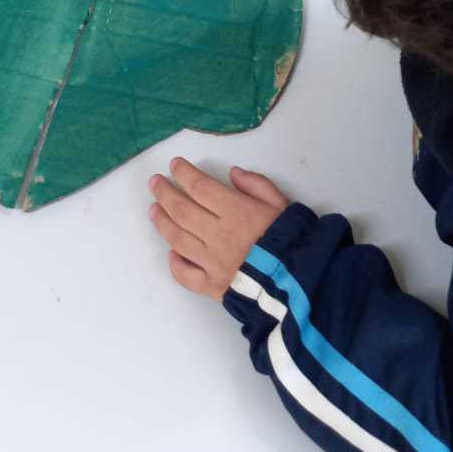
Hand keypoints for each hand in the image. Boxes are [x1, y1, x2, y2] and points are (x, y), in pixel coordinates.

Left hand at [148, 157, 288, 299]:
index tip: (174, 165)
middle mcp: (217, 234)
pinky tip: (171, 254)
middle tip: (154, 183)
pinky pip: (186, 276)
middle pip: (182, 210)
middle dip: (165, 193)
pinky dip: (175, 264)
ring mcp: (212, 262)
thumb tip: (233, 173)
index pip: (200, 187)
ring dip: (162, 222)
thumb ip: (257, 185)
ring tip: (153, 209)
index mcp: (235, 211)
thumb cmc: (291, 239)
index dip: (184, 174)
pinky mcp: (212, 286)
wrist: (299, 282)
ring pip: (178, 239)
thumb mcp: (281, 203)